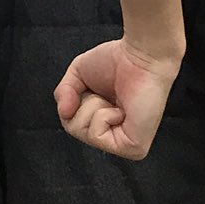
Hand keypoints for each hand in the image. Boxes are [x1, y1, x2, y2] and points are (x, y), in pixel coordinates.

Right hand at [54, 38, 179, 161]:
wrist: (141, 55)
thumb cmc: (117, 60)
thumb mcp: (77, 74)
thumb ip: (63, 93)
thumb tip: (64, 112)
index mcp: (105, 121)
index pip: (71, 122)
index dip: (74, 99)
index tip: (94, 87)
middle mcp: (115, 134)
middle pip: (73, 128)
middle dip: (83, 102)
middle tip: (105, 93)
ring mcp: (125, 145)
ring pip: (84, 133)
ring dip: (94, 107)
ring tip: (116, 100)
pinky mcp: (134, 148)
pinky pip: (97, 136)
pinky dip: (103, 116)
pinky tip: (122, 110)